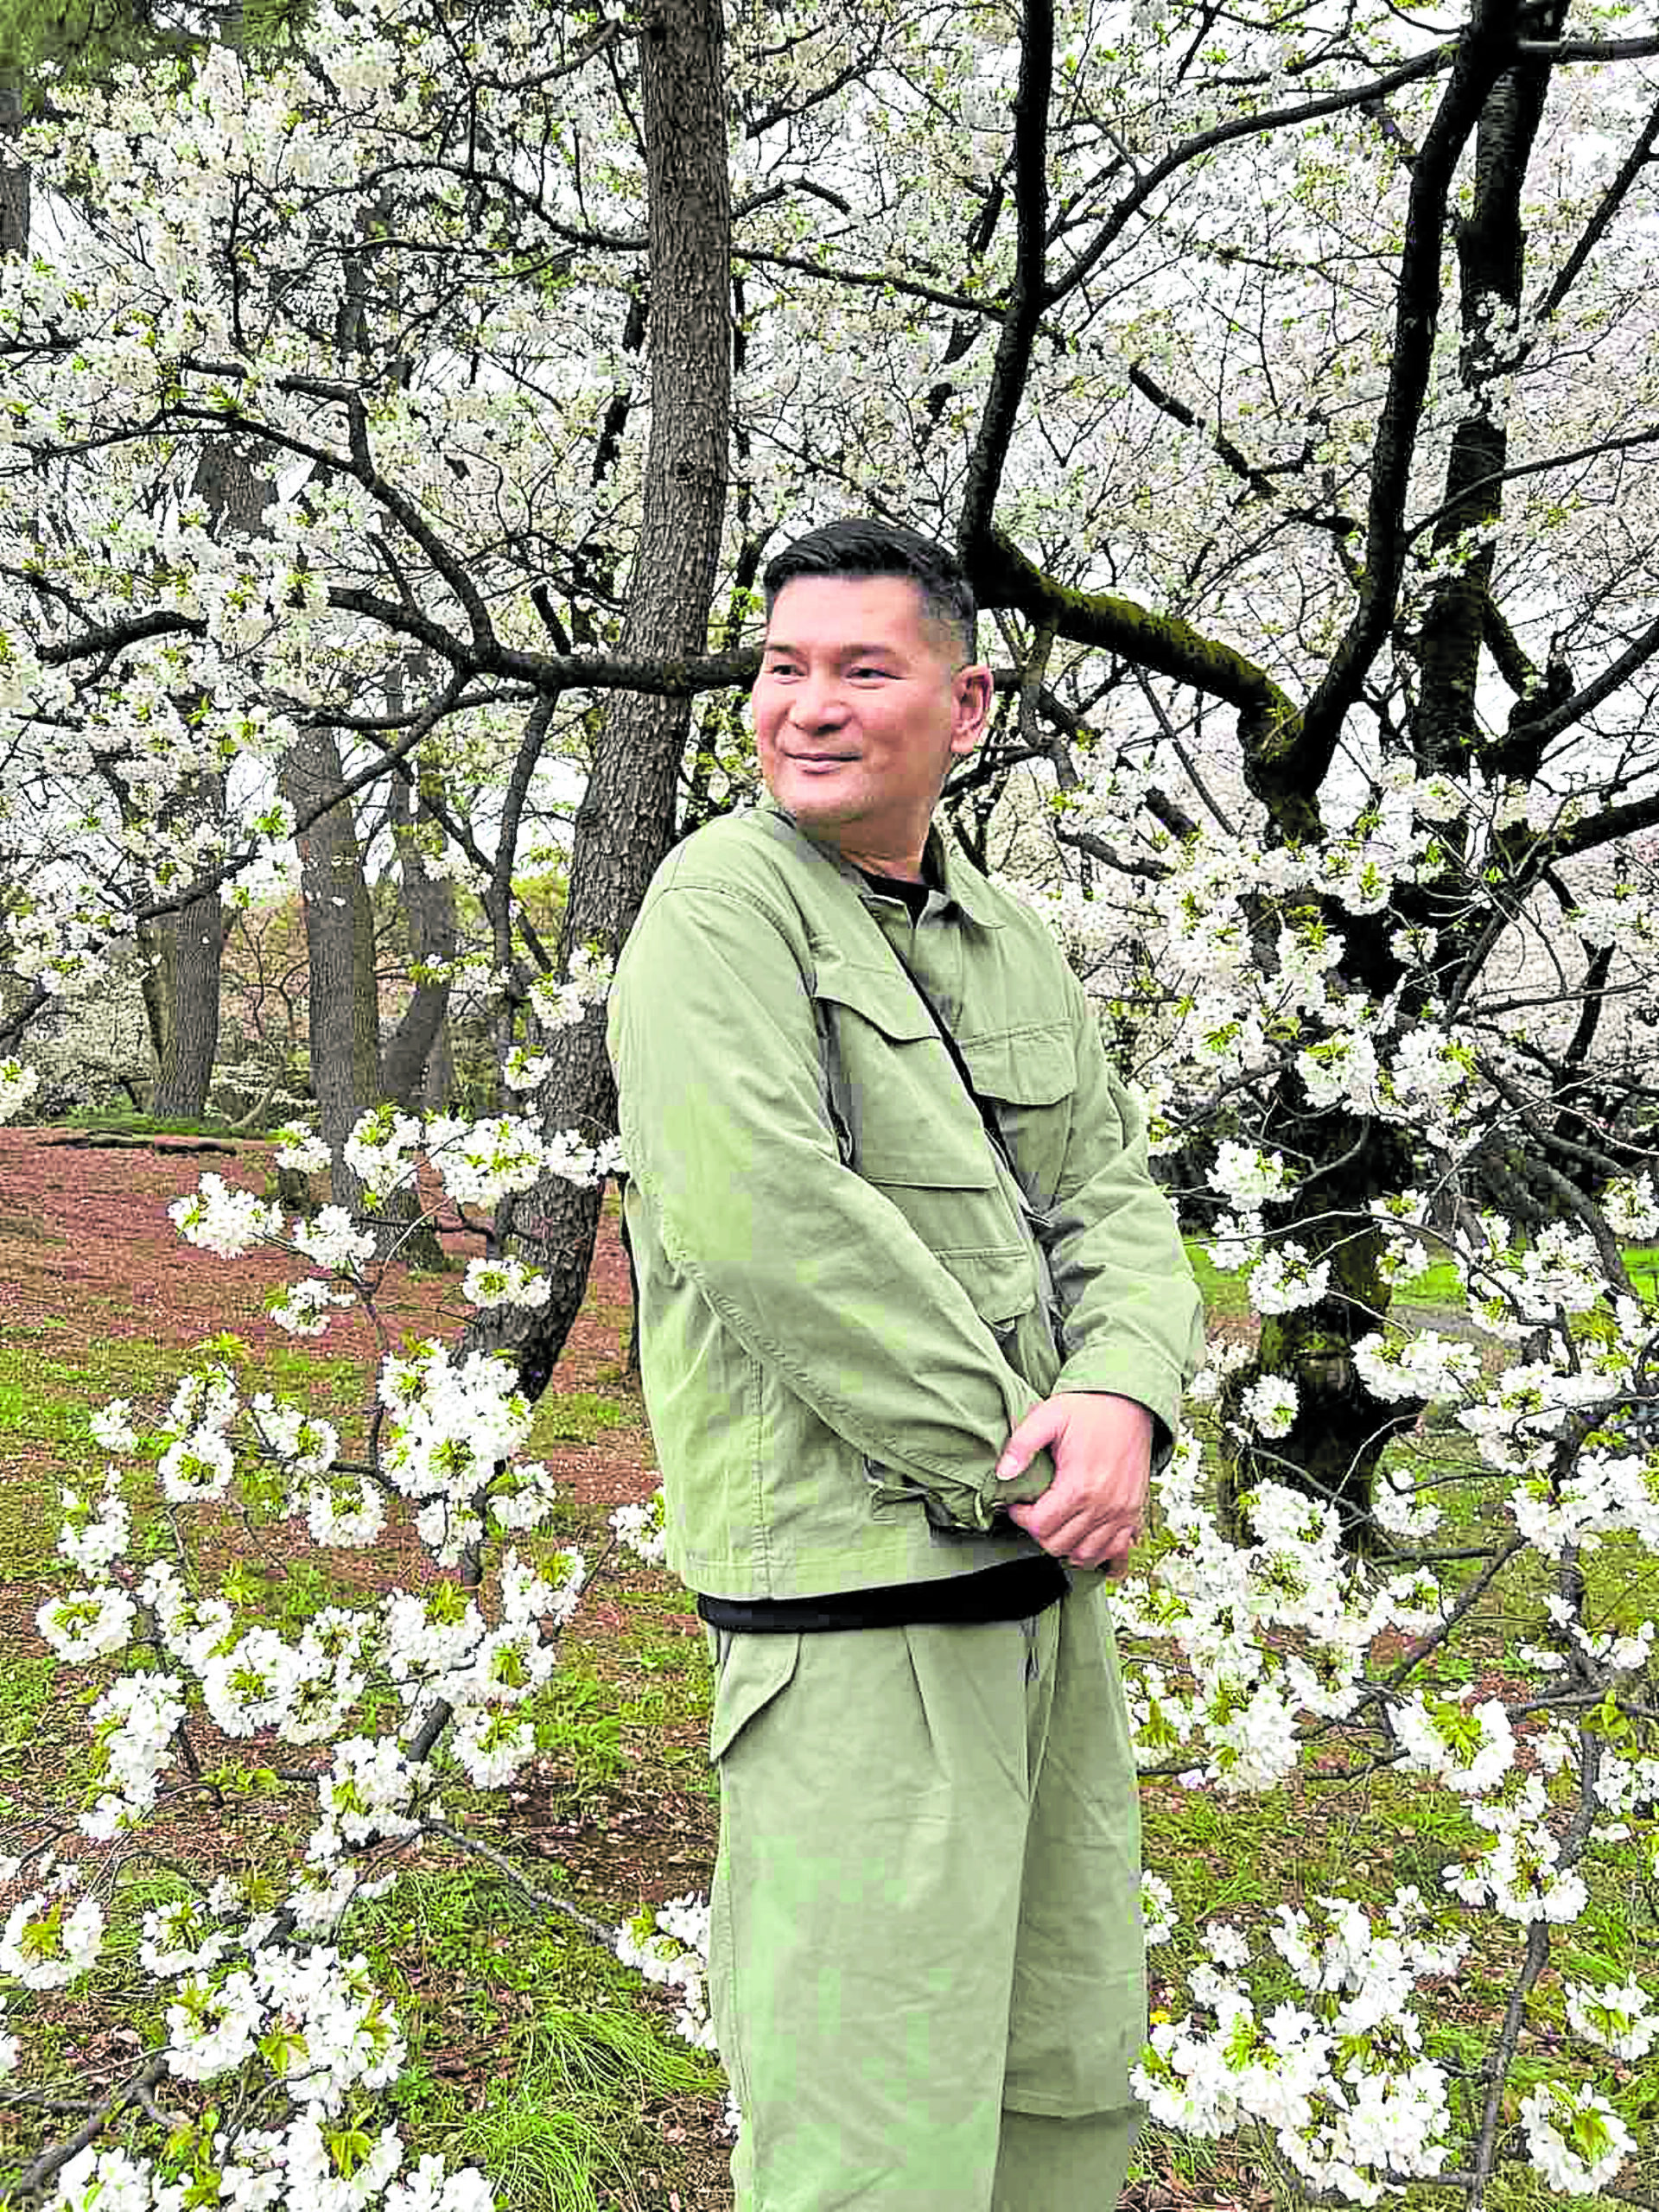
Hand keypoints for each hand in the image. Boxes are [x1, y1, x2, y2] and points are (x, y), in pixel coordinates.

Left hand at [996, 1392, 1152, 1576]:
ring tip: (1055, 1524)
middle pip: (1059, 1545)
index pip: (1040, 1526)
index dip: (1020, 1517)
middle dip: (1039, 1532)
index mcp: (1079, 1485)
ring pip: (1086, 1555)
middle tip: (1034, 1512)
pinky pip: (1116, 1552)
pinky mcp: (1134, 1512)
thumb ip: (1021, 1445)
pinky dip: (1098, 1552)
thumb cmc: (1089, 1408)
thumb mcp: (1048, 1415)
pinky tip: (1083, 1537)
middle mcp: (1103, 1505)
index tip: (1017, 1504)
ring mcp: (1122, 1512)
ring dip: (1065, 1545)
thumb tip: (1002, 1474)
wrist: (1130, 1402)